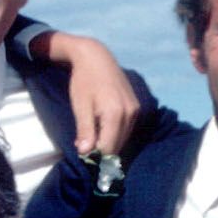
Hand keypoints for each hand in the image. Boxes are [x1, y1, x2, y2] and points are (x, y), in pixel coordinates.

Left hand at [40, 33, 140, 157]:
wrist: (96, 58)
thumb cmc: (84, 81)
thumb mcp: (80, 106)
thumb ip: (85, 130)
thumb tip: (85, 153)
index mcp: (115, 114)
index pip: (108, 149)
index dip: (95, 158)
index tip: (83, 159)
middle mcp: (130, 113)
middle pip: (118, 146)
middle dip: (102, 154)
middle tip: (85, 151)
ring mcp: (136, 111)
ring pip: (123, 140)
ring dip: (109, 145)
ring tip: (92, 141)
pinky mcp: (136, 108)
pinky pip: (126, 130)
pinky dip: (115, 136)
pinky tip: (102, 132)